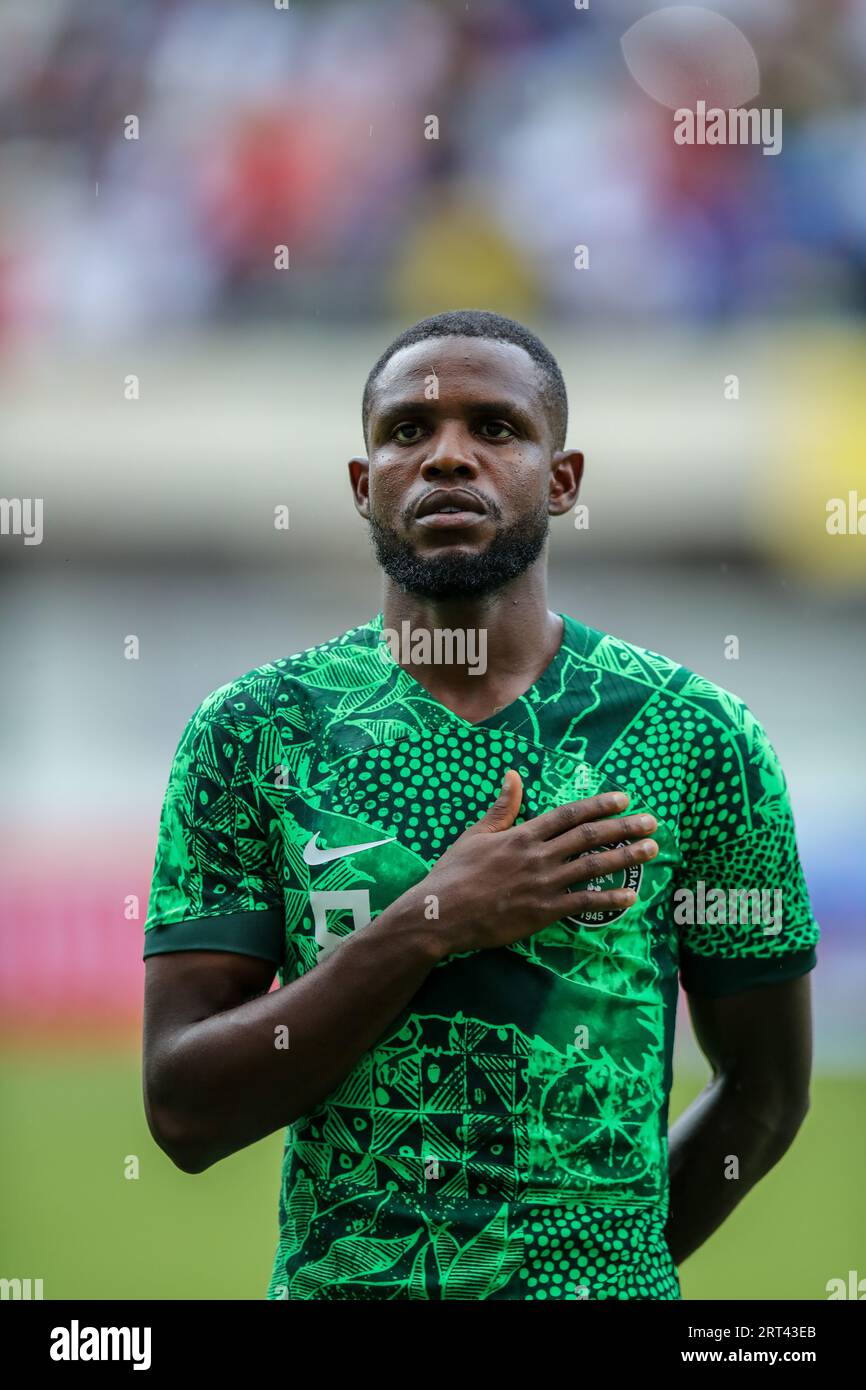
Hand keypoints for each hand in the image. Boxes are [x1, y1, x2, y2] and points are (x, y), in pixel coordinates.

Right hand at [423, 770, 657, 955]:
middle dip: (624, 827)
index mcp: (523, 835)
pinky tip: (630, 896)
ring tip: (651, 850)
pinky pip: (583, 903)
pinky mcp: (544, 912)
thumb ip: (502, 807)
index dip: (598, 805)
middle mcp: (539, 856)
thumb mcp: (476, 834)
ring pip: (593, 866)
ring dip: (626, 857)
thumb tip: (513, 775)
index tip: (623, 798)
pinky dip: (609, 899)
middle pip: (590, 837)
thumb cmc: (455, 872)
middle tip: (651, 821)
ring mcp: (544, 884)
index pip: (569, 815)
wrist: (442, 912)